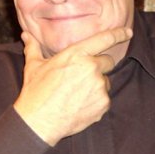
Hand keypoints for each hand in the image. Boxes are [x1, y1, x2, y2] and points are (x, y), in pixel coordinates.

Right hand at [13, 28, 132, 145]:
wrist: (39, 121)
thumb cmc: (36, 92)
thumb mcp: (34, 66)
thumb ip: (33, 47)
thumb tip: (26, 34)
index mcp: (76, 54)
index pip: (104, 39)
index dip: (118, 34)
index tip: (128, 32)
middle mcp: (91, 67)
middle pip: (107, 61)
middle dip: (99, 66)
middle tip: (81, 77)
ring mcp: (99, 86)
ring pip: (105, 81)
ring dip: (96, 85)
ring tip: (76, 94)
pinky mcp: (103, 103)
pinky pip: (105, 98)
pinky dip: (96, 101)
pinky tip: (79, 104)